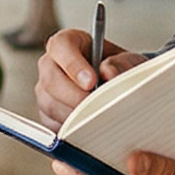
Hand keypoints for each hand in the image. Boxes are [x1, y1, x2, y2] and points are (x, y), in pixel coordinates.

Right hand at [34, 29, 148, 128]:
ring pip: (49, 104)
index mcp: (68, 43)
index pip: (60, 46)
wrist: (121, 90)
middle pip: (50, 79)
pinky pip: (51, 125)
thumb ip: (121, 63)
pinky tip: (90, 129)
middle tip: (95, 106)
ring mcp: (46, 91)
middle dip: (73, 96)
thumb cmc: (121, 71)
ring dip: (74, 115)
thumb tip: (108, 73)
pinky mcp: (47, 115)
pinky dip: (70, 130)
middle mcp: (51, 65)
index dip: (73, 64)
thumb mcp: (129, 62)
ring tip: (98, 119)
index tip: (92, 81)